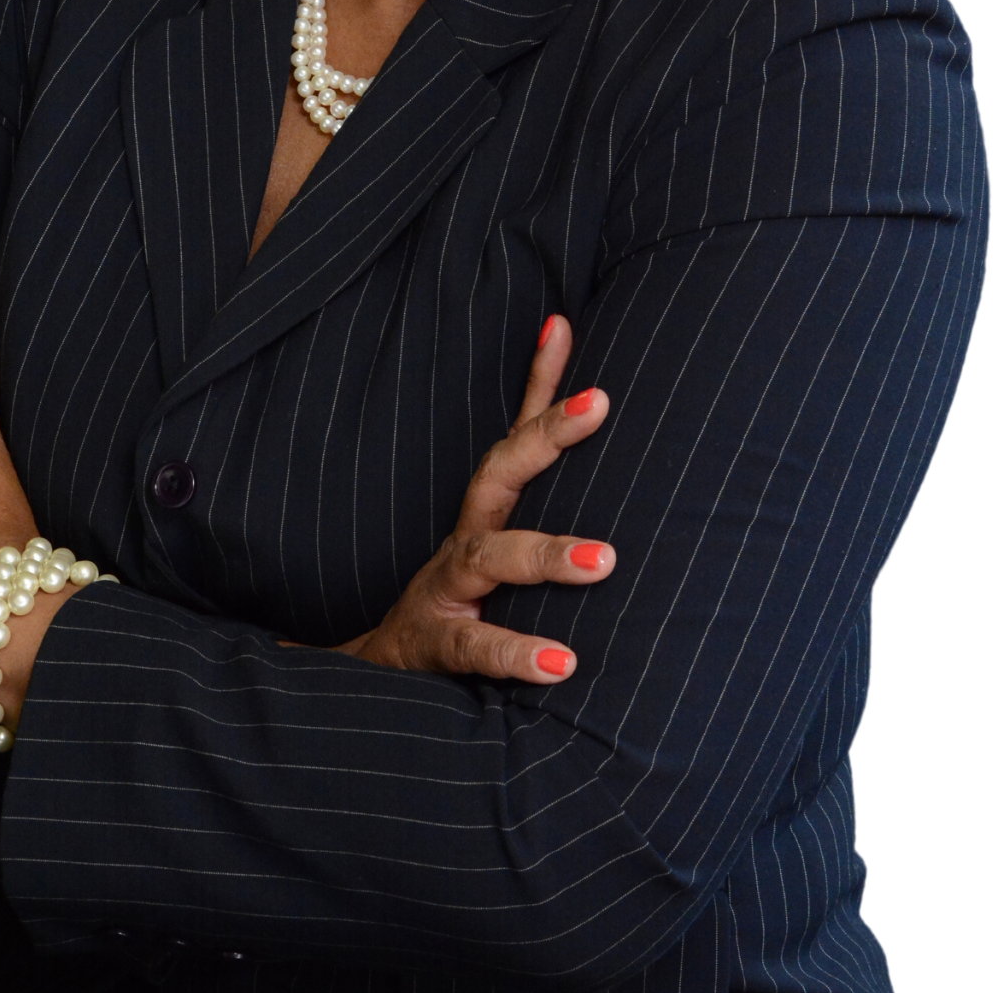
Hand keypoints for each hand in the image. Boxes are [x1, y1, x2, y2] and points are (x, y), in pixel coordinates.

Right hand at [338, 314, 612, 684]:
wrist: (388, 664)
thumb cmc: (463, 589)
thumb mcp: (496, 531)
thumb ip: (531, 474)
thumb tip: (564, 386)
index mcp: (485, 511)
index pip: (515, 433)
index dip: (540, 381)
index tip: (563, 327)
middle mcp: (465, 536)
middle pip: (498, 473)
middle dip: (545, 435)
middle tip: (599, 404)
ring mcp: (449, 586)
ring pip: (490, 556)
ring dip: (545, 554)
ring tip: (604, 560)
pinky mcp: (442, 644)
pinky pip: (478, 645)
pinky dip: (518, 654)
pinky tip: (562, 665)